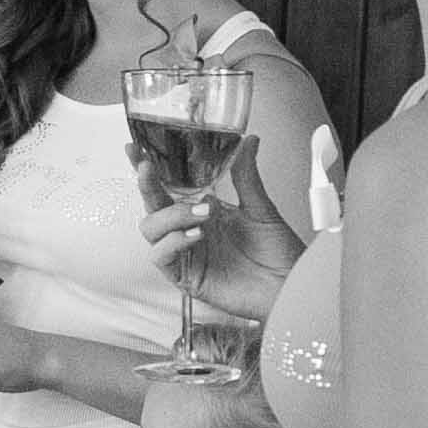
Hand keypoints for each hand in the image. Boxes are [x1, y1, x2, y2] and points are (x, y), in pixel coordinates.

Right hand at [137, 141, 308, 324]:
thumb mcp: (262, 208)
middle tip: (150, 169)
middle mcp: (188, 231)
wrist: (292, 286)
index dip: (147, 170)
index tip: (135, 149)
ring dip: (171, 215)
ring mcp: (186, 254)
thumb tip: (249, 141)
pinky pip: (161, 257)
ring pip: (151, 230)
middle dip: (148, 186)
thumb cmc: (279, 254)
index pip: (166, 187)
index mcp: (202, 211)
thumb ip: (246, 175)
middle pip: (152, 207)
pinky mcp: (186, 277)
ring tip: (202, 213)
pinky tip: (195, 235)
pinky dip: (174, 242)